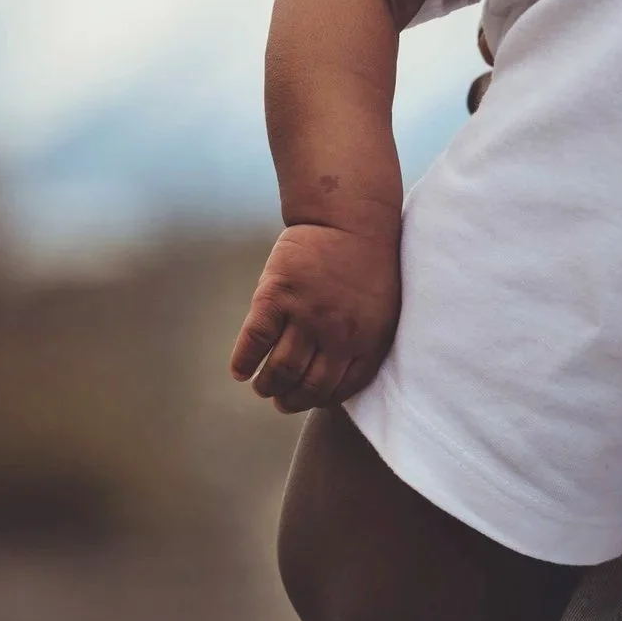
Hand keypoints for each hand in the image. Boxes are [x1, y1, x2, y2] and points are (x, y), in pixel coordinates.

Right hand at [230, 222, 401, 413]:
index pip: (340, 389)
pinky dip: (243, 362)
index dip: (319, 401)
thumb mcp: (382, 310)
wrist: (350, 219)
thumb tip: (338, 381)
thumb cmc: (368, 265)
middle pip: (308, 386)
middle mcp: (339, 334)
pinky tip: (239, 370)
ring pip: (281, 370)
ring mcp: (307, 315)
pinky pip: (255, 341)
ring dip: (267, 386)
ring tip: (262, 387)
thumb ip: (364, 343)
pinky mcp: (277, 296)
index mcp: (369, 340)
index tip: (307, 401)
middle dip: (291, 400)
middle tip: (281, 401)